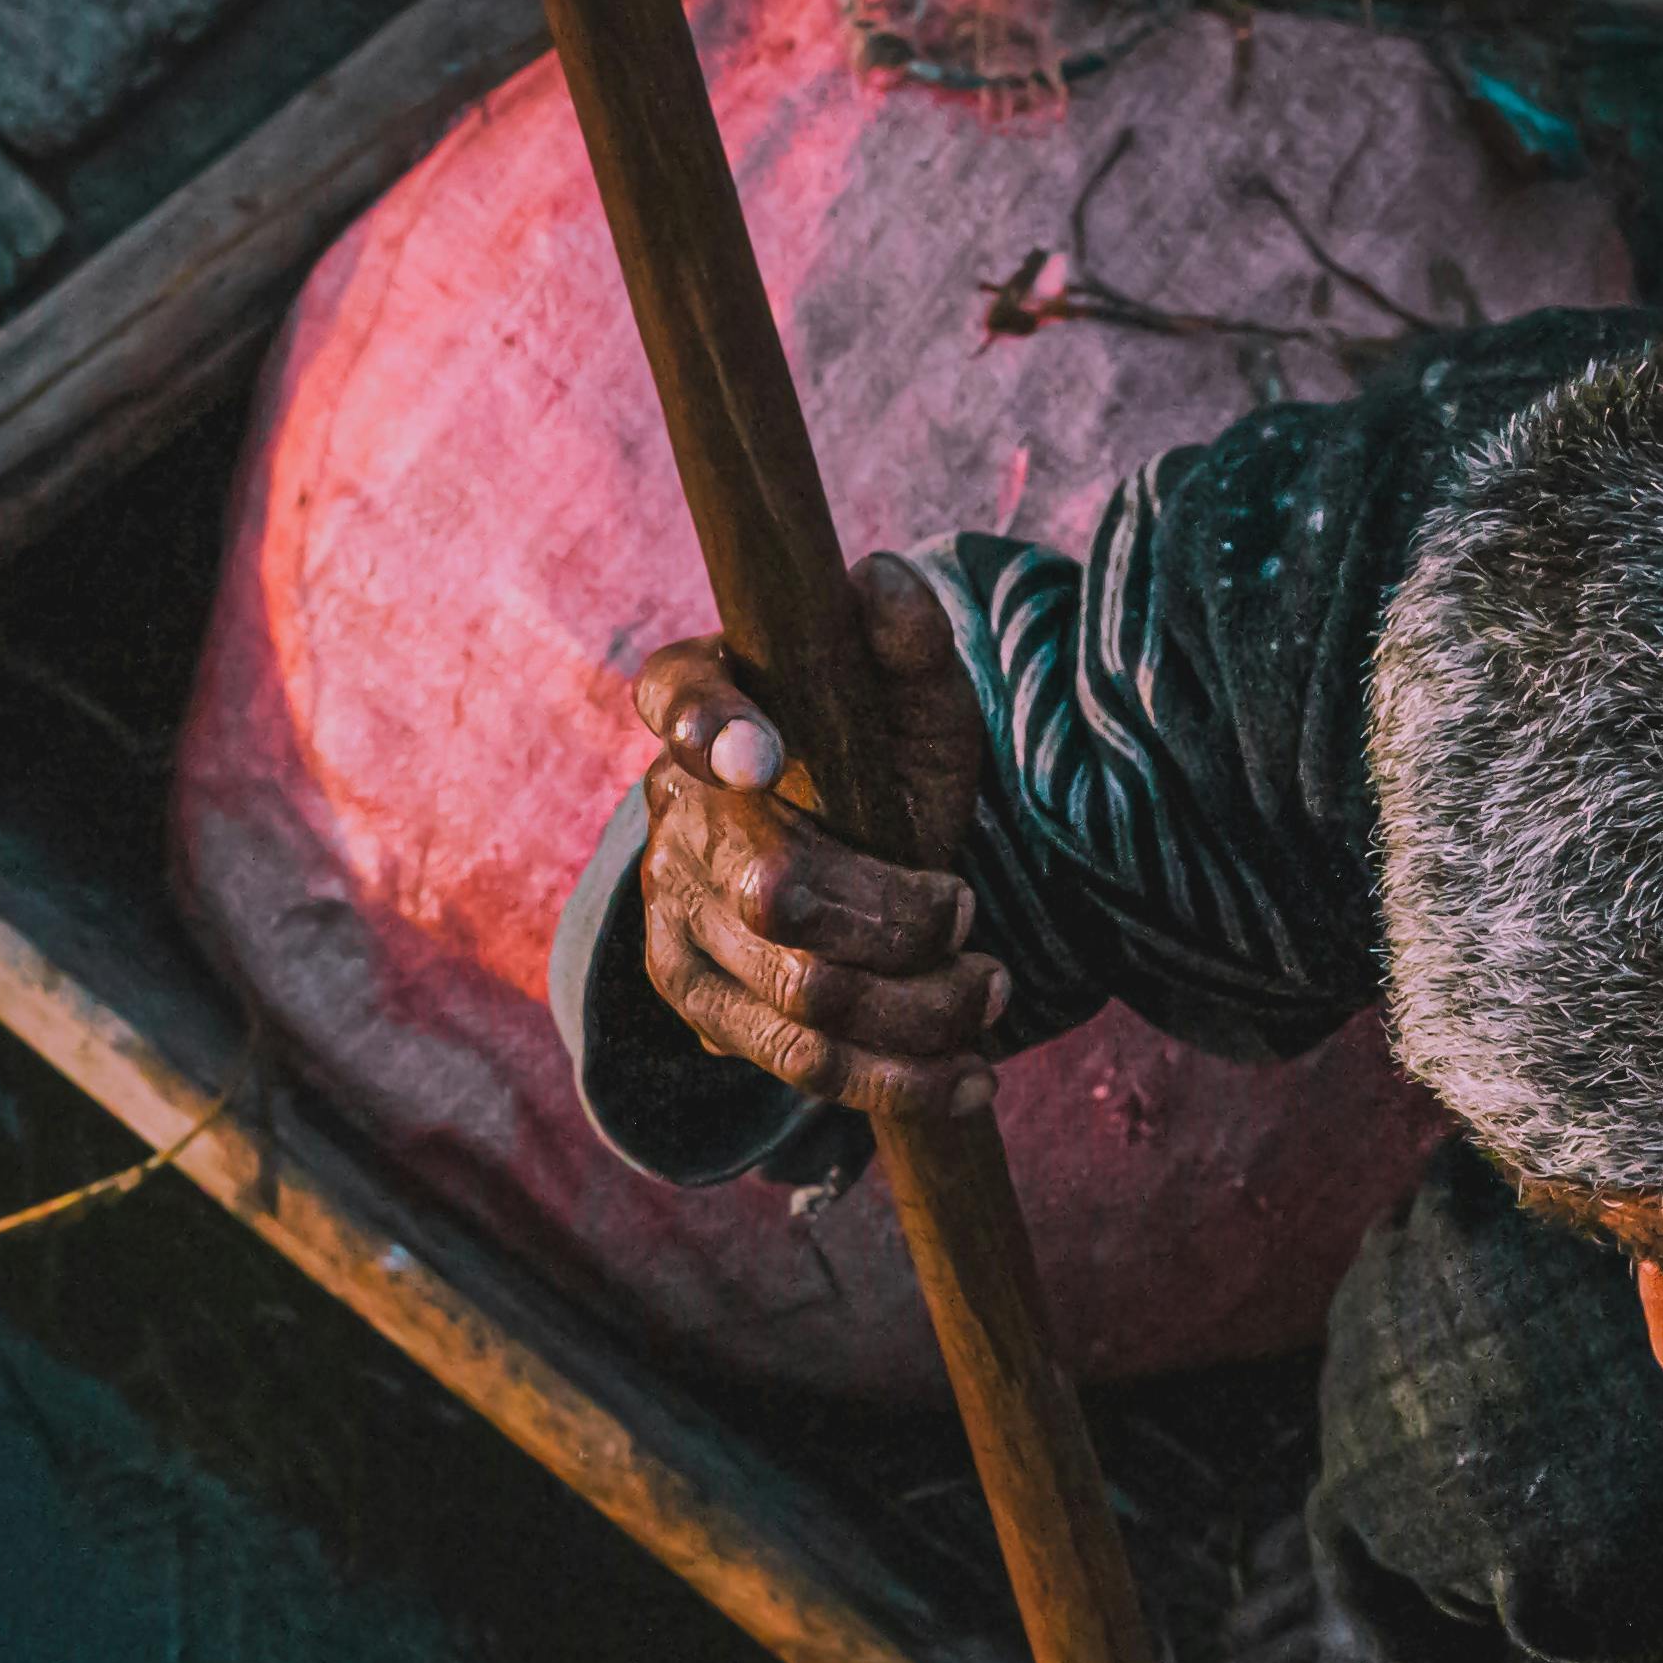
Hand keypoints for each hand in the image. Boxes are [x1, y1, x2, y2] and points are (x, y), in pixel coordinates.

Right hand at [631, 554, 1008, 1115]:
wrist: (841, 851)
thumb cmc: (872, 758)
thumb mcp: (907, 700)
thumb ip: (906, 646)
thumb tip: (884, 584)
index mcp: (706, 702)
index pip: (679, 701)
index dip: (711, 731)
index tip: (758, 760)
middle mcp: (672, 811)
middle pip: (774, 888)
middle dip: (894, 918)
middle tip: (969, 910)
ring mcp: (675, 915)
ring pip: (798, 993)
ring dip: (915, 1006)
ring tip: (990, 990)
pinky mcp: (700, 1003)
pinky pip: (796, 1064)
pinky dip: (895, 1079)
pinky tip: (967, 1075)